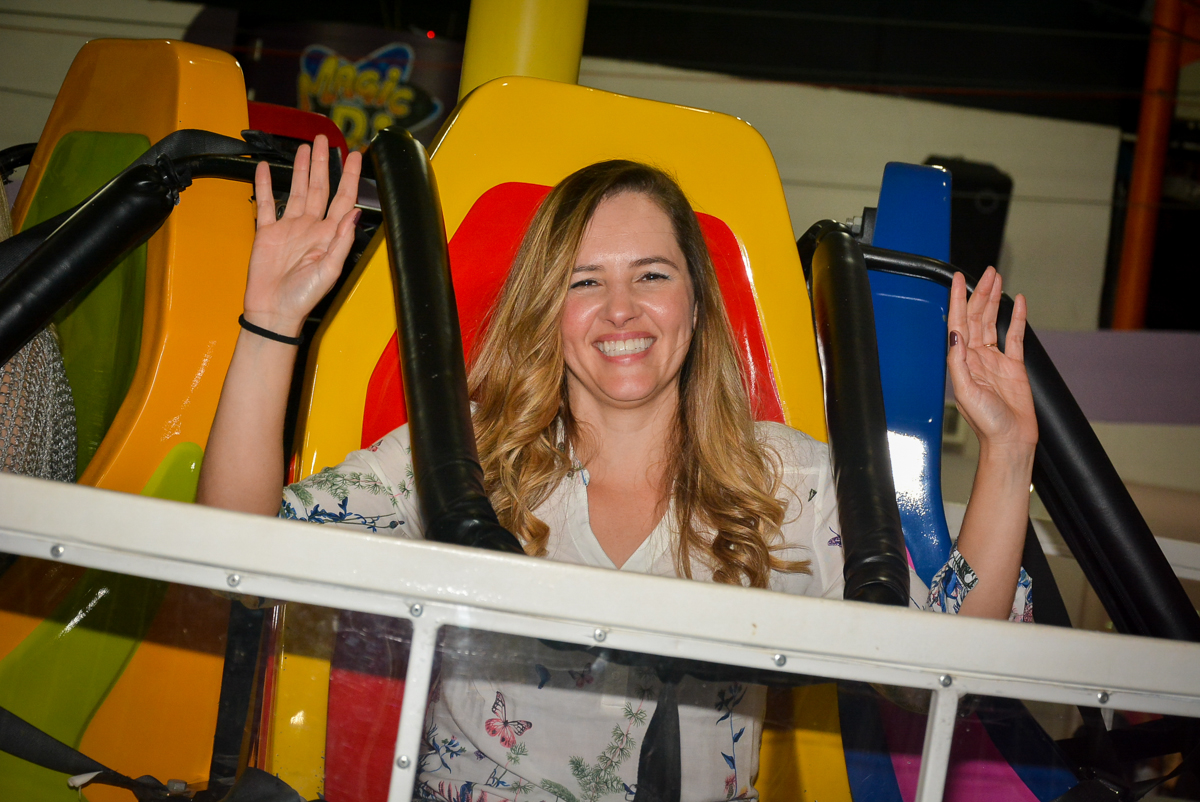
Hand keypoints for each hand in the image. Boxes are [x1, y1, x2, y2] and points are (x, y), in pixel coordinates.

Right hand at [243, 135, 362, 336]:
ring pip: (297, 190)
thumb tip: (354, 213)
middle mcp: (311, 228)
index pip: (343, 198)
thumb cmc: (304, 297)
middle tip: (325, 140)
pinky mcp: (267, 232)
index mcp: (329, 235)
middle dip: (324, 164)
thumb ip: (342, 240)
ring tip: (305, 148)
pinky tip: (266, 168)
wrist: (273, 311)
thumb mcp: (329, 270)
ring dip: (301, 169)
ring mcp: (289, 228)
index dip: (349, 177)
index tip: (355, 155)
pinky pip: (266, 204)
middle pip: (320, 188)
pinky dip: (265, 185)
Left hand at [947, 267, 1036, 455]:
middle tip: (988, 273)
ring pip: (993, 322)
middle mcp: (976, 357)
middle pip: (976, 317)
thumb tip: (955, 333)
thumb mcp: (965, 391)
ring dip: (994, 301)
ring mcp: (995, 360)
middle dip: (980, 294)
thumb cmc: (985, 422)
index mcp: (962, 361)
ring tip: (997, 280)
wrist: (1010, 439)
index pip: (958, 323)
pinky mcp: (1014, 365)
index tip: (959, 280)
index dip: (958, 300)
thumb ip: (958, 361)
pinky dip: (1017, 318)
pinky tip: (1018, 302)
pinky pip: (1015, 336)